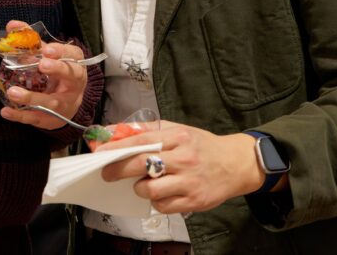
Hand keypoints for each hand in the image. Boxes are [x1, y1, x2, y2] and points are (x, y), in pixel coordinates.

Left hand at [0, 20, 88, 129]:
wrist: (68, 103)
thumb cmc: (57, 73)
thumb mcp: (49, 55)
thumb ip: (31, 40)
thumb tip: (12, 26)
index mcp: (75, 63)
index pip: (72, 55)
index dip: (61, 52)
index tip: (47, 49)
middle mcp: (74, 84)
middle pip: (71, 75)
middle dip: (57, 69)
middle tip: (41, 64)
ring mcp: (64, 104)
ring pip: (51, 103)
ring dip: (31, 98)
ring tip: (12, 92)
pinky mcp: (51, 119)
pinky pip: (36, 118)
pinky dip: (20, 116)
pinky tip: (6, 111)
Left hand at [98, 121, 268, 213]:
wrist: (235, 164)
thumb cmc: (201, 147)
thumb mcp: (178, 130)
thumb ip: (148, 131)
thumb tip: (115, 132)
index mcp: (179, 137)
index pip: (142, 140)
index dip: (117, 146)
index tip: (100, 151)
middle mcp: (184, 158)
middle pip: (142, 164)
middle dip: (118, 169)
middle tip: (107, 173)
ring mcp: (189, 181)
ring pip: (149, 189)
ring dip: (140, 188)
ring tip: (146, 182)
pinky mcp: (193, 201)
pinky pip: (162, 206)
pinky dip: (156, 201)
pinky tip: (162, 193)